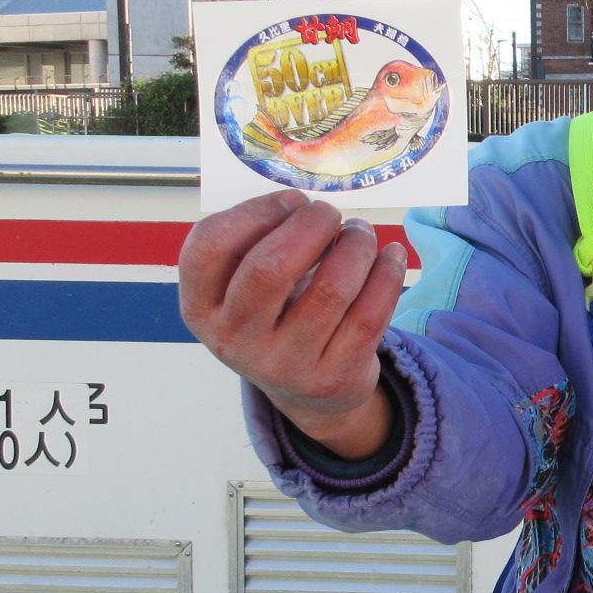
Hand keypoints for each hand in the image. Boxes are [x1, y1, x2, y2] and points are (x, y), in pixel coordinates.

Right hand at [178, 190, 408, 457]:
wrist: (308, 392)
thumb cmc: (276, 315)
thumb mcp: (244, 286)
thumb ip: (257, 241)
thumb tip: (304, 205)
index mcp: (202, 307)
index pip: (209, 246)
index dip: (255, 211)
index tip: (291, 201)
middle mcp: (235, 339)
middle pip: (269, 268)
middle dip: (310, 226)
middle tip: (329, 214)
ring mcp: (284, 364)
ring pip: (331, 287)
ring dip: (356, 244)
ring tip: (361, 233)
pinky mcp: (333, 376)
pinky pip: (370, 313)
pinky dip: (387, 272)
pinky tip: (390, 254)